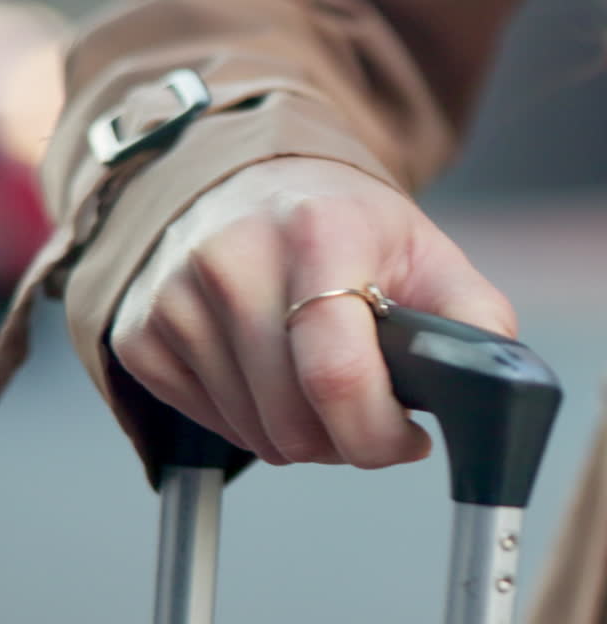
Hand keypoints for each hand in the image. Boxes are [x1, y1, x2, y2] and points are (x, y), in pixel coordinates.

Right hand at [110, 158, 516, 467]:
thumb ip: (473, 319)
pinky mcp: (140, 333)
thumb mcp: (424, 252)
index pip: (336, 374)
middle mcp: (231, 256)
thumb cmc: (341, 228)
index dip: (377, 433)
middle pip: (295, 423)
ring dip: (296, 432)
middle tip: (360, 404)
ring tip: (309, 378)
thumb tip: (483, 392)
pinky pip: (209, 426)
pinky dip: (246, 420)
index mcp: (315, 231)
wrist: (243, 185)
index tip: (402, 437)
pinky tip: (260, 371)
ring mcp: (175, 296)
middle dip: (343, 438)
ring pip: (254, 436)